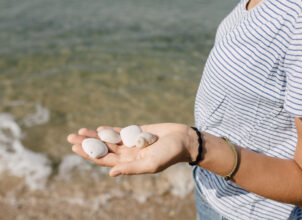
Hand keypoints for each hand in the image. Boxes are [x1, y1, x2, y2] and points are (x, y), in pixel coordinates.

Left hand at [67, 123, 196, 176]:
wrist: (183, 140)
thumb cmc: (170, 154)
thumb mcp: (151, 164)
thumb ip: (131, 168)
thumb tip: (110, 173)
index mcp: (130, 163)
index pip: (105, 160)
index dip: (89, 154)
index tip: (75, 148)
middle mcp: (128, 154)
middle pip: (103, 149)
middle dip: (87, 144)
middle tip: (70, 137)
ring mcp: (132, 143)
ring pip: (109, 140)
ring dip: (94, 136)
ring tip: (79, 131)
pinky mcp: (137, 132)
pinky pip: (120, 132)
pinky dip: (109, 130)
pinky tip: (98, 129)